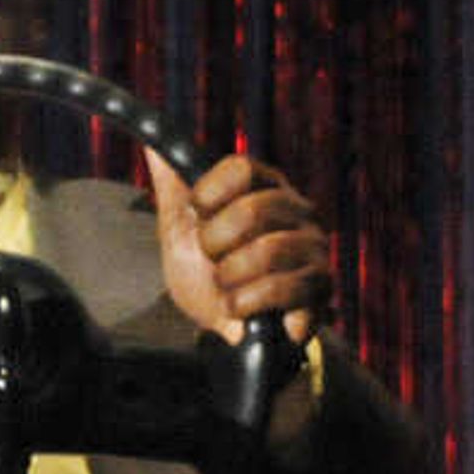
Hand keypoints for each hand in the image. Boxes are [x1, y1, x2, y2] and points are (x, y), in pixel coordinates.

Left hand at [141, 147, 333, 345]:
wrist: (222, 328)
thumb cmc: (206, 273)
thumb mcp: (181, 229)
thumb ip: (172, 187)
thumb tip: (154, 145)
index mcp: (264, 187)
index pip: (241, 168)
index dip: (208, 197)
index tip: (198, 217)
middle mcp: (297, 210)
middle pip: (253, 210)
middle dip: (215, 245)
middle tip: (213, 261)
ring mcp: (312, 248)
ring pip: (268, 252)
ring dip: (230, 279)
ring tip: (227, 288)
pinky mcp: (320, 288)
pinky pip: (283, 291)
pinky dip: (248, 304)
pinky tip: (243, 310)